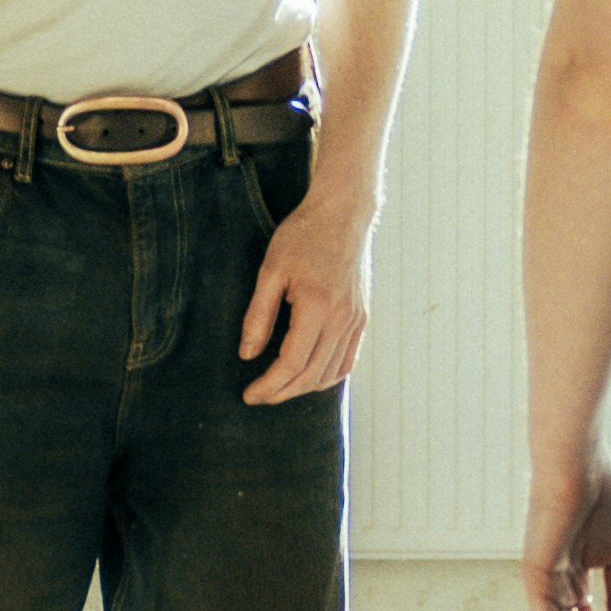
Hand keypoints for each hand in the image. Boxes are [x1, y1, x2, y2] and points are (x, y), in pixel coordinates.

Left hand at [242, 184, 372, 402]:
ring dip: (304, 388)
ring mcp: (357, 320)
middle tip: (259, 397)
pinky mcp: (362, 318)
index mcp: (317, 307)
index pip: (291, 363)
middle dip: (282, 392)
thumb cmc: (304, 236)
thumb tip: (248, 354)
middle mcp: (342, 319)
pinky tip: (309, 377)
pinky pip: (348, 361)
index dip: (269, 385)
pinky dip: (328, 376)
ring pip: (331, 373)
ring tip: (279, 388)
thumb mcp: (271, 270)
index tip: (249, 395)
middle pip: (312, 375)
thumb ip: (258, 315)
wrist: (344, 213)